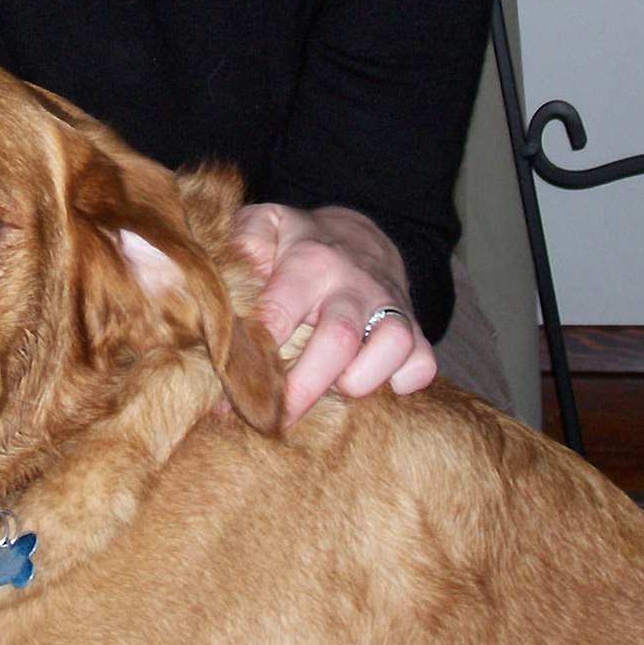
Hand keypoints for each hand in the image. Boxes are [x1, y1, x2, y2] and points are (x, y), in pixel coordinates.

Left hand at [232, 202, 436, 427]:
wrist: (362, 237)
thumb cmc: (299, 243)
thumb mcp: (265, 226)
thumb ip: (240, 244)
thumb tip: (221, 281)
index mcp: (308, 263)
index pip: (280, 310)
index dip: (255, 352)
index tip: (231, 387)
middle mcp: (352, 285)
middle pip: (338, 339)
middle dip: (306, 386)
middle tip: (276, 418)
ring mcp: (389, 308)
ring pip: (391, 349)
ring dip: (360, 381)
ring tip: (333, 390)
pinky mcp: (416, 330)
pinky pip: (423, 364)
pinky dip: (404, 382)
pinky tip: (378, 385)